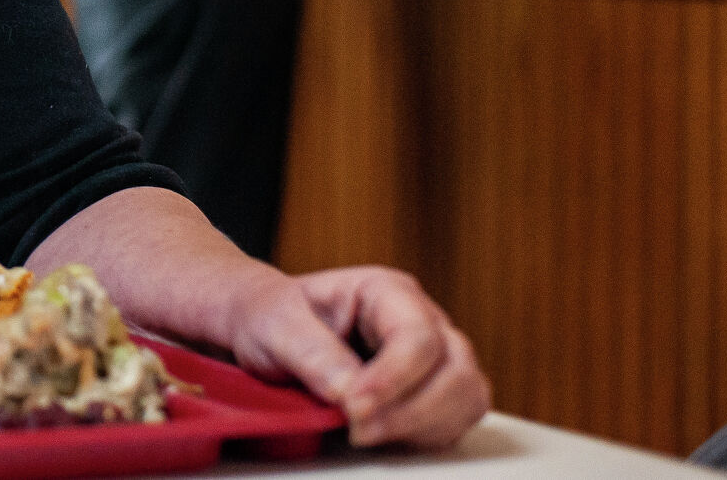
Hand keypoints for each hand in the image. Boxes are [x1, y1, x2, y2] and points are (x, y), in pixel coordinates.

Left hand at [226, 266, 488, 449]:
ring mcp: (431, 358)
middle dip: (412, 409)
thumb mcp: (275, 324)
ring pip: (466, 398)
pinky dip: (426, 436)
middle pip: (456, 370)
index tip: (355, 407)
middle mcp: (420, 320)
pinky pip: (454, 420)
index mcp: (386, 291)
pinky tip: (382, 434)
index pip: (418, 336)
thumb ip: (311, 353)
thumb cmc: (269, 316)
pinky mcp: (429, 392)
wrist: (261, 328)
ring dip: (424, 426)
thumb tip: (349, 392)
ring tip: (365, 433)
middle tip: (359, 430)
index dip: (394, 378)